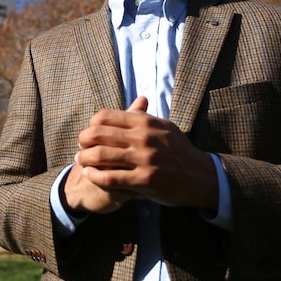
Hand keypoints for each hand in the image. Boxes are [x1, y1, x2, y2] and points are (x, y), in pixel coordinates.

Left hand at [69, 96, 217, 210]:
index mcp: (145, 122)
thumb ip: (144, 116)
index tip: (88, 134)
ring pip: (100, 155)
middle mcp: (143, 137)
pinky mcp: (145, 180)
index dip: (90, 125)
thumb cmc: (179, 150)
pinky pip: (110, 178)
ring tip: (80, 161)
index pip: (105, 116)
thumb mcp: (163, 127)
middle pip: (98, 134)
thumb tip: (135, 99)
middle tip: (79, 148)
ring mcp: (144, 159)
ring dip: (84, 159)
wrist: (201, 176)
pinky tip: (90, 175)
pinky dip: (94, 176)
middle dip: (82, 141)